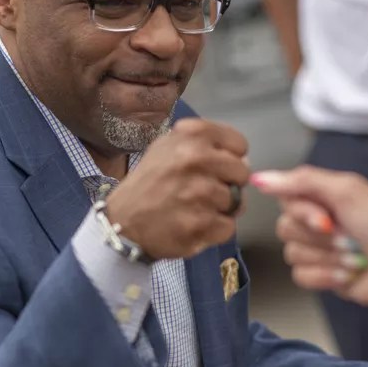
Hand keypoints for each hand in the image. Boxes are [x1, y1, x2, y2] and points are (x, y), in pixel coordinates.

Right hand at [104, 118, 249, 260]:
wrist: (122, 221)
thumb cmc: (149, 183)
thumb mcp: (168, 148)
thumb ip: (206, 147)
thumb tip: (245, 161)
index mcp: (192, 136)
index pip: (239, 145)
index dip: (230, 159)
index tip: (214, 168)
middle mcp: (196, 159)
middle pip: (242, 174)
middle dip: (228, 184)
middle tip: (203, 192)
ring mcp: (198, 193)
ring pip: (236, 202)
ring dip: (220, 210)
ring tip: (194, 209)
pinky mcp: (200, 224)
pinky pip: (228, 227)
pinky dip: (214, 230)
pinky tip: (193, 225)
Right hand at [253, 167, 367, 349]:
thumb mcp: (347, 191)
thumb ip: (302, 181)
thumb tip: (260, 177)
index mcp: (324, 195)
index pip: (286, 197)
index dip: (302, 211)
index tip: (326, 217)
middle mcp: (318, 220)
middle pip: (285, 227)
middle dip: (318, 237)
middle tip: (345, 236)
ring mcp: (318, 249)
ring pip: (292, 253)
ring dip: (327, 257)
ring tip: (352, 257)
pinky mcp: (320, 275)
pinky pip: (299, 275)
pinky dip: (325, 276)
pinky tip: (346, 274)